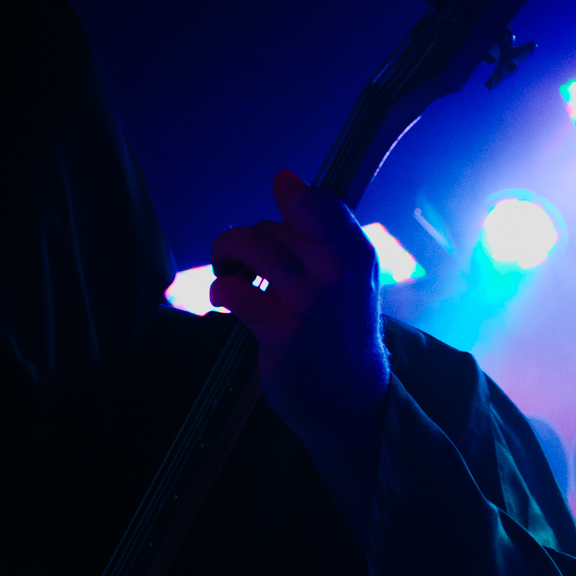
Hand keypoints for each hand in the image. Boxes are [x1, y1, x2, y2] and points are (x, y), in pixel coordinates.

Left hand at [209, 170, 389, 540]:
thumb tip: (284, 177)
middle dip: (250, 243)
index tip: (280, 231)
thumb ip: (321, 227)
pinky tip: (225, 299)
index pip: (312, 200)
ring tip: (230, 274)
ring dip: (228, 255)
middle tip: (247, 267)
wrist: (349, 397)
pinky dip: (220, 288)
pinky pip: (233, 287)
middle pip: (270, 225)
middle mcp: (333, 268)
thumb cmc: (341, 332)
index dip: (286, 208)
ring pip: (249, 242)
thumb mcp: (350, 274)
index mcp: (355, 251)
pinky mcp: (278, 327)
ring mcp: (306, 298)